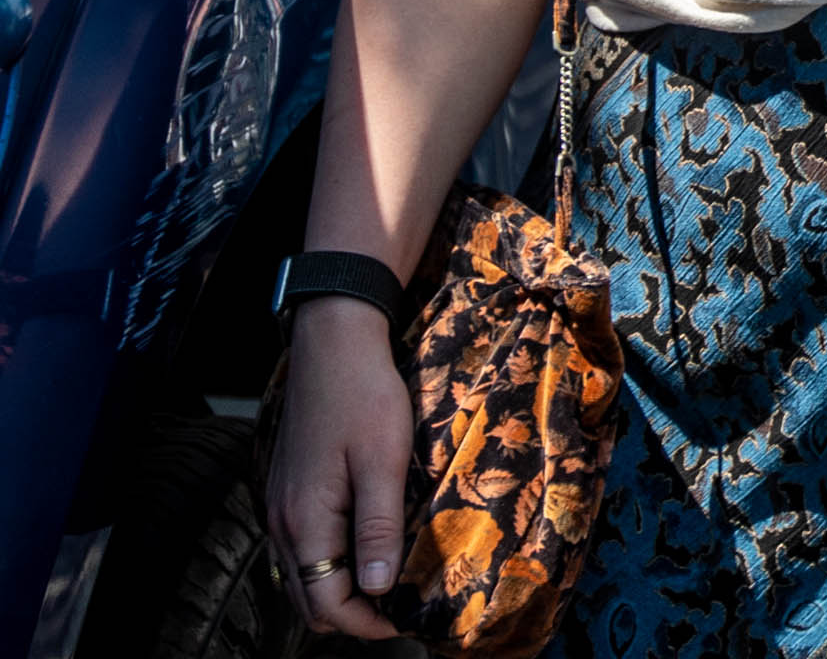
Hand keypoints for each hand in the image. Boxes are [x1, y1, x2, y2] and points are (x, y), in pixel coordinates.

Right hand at [265, 299, 411, 638]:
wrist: (332, 344)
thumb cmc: (363, 395)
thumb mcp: (384, 460)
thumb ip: (379, 527)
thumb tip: (378, 588)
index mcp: (306, 522)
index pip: (326, 604)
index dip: (367, 624)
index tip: (406, 621)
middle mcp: (282, 522)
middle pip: (307, 600)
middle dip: (351, 615)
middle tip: (399, 609)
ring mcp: (278, 506)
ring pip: (301, 576)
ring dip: (337, 591)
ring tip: (385, 584)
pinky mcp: (285, 489)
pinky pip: (298, 549)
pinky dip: (325, 564)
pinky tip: (360, 548)